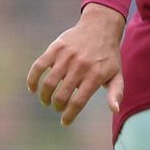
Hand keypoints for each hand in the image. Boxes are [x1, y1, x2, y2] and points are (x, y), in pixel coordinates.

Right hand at [28, 3, 124, 125]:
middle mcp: (80, 66)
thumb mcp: (117, 74)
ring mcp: (66, 57)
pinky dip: (32, 79)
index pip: (78, 102)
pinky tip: (32, 89)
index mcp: (95, 76)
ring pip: (49, 83)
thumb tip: (114, 110)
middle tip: (57, 107)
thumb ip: (116, 93)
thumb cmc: (108, 56)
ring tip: (47, 100)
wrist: (100, 27)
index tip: (64, 122)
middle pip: (62, 95)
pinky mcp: (55, 48)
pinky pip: (39, 66)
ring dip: (45, 96)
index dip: (69, 115)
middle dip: (57, 106)